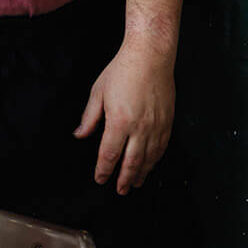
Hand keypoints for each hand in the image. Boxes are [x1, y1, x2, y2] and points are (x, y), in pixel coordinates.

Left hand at [73, 41, 174, 194]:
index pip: (109, 154)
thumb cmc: (122, 70)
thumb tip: (80, 134)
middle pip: (131, 162)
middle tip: (120, 191)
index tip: (100, 178)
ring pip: (149, 159)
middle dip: (124, 179)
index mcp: (119, 121)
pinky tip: (150, 165)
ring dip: (141, 173)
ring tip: (135, 183)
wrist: (150, 57)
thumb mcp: (98, 92)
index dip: (104, 170)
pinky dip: (155, 160)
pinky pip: (162, 148)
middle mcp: (139, 128)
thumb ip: (89, 117)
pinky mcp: (167, 122)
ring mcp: (156, 126)